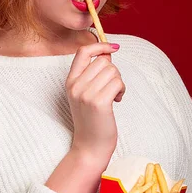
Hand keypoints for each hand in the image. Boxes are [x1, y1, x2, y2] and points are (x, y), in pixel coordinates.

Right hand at [66, 43, 125, 165]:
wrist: (90, 146)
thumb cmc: (92, 120)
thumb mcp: (85, 94)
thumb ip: (93, 74)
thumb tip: (108, 52)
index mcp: (70, 82)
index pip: (83, 52)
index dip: (100, 46)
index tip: (113, 48)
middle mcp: (75, 86)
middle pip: (104, 61)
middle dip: (113, 72)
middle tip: (111, 88)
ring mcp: (86, 94)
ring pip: (113, 71)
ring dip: (118, 82)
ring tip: (114, 96)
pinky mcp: (99, 102)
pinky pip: (118, 82)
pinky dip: (122, 90)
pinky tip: (117, 101)